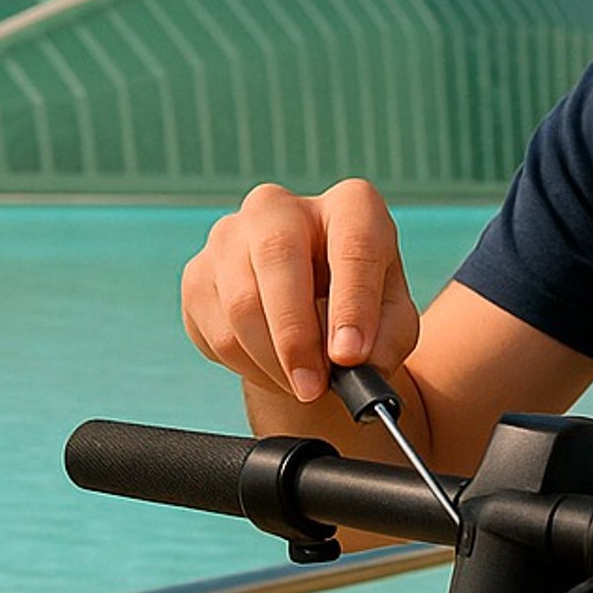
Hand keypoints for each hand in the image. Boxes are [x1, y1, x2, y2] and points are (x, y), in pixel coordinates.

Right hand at [180, 180, 419, 402]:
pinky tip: (273, 368)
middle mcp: (282, 207)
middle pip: (278, 257)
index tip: (351, 355)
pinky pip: (216, 330)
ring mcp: (231, 235)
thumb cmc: (360, 310)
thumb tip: (352, 360)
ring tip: (301, 384)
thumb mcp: (394, 322)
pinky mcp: (199, 273)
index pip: (353, 243)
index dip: (352, 303)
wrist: (312, 314)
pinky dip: (247, 364)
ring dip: (273, 360)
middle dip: (296, 335)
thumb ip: (386, 339)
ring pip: (242, 303)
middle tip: (313, 387)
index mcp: (349, 206)